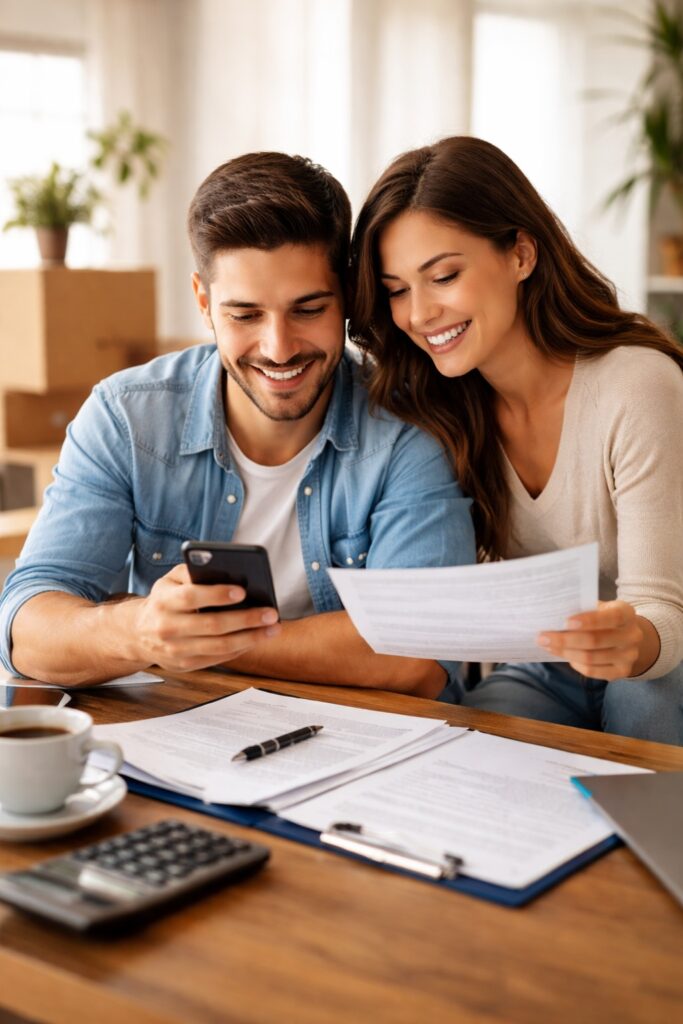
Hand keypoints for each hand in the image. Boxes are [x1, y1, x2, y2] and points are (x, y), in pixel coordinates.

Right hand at [130, 564, 280, 672]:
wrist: (139, 633)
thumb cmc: (165, 600)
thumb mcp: (170, 580)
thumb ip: (193, 571)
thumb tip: (225, 570)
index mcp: (163, 601)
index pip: (191, 596)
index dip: (216, 594)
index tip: (242, 591)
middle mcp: (167, 627)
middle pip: (211, 625)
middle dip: (245, 619)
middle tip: (270, 613)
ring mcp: (175, 650)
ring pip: (219, 646)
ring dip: (250, 638)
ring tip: (272, 628)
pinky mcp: (185, 665)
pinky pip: (218, 658)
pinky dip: (240, 649)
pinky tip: (256, 639)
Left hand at [537, 600, 643, 680]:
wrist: (626, 636)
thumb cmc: (605, 618)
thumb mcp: (599, 607)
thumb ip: (582, 609)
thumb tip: (553, 614)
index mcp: (627, 613)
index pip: (611, 617)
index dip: (589, 620)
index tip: (566, 622)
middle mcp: (632, 635)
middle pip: (595, 641)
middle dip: (565, 640)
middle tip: (543, 637)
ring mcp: (629, 656)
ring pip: (590, 658)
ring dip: (565, 652)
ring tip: (548, 646)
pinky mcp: (622, 671)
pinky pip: (593, 671)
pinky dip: (575, 664)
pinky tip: (565, 656)